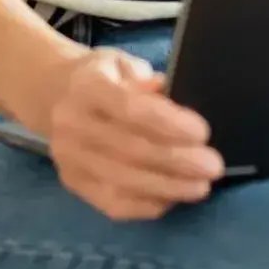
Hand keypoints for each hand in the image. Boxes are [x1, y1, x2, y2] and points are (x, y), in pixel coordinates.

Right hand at [38, 49, 222, 221]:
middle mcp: (72, 123)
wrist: (54, 93)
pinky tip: (172, 198)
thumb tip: (173, 95)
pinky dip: (146, 205)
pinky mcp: (72, 183)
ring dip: (168, 187)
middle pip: (130, 150)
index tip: (203, 132)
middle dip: (177, 161)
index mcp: (87, 86)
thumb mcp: (123, 62)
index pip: (130, 108)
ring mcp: (69, 158)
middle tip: (213, 166)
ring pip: (124, 181)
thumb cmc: (102, 75)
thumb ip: (147, 80)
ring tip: (201, 187)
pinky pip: (113, 204)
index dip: (169, 123)